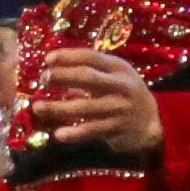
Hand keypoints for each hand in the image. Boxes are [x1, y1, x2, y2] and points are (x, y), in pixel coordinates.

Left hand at [26, 47, 163, 163]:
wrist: (151, 121)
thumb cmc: (124, 93)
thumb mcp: (114, 76)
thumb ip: (90, 72)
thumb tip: (54, 70)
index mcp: (118, 68)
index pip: (91, 57)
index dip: (68, 56)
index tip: (47, 59)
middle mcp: (120, 86)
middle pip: (88, 78)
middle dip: (63, 76)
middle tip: (43, 78)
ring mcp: (119, 108)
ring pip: (85, 107)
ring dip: (59, 108)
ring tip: (38, 107)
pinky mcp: (116, 128)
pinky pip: (91, 131)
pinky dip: (74, 133)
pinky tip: (58, 134)